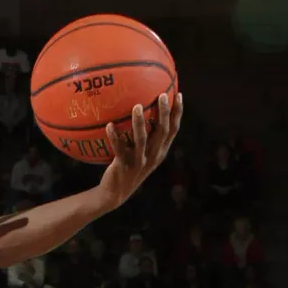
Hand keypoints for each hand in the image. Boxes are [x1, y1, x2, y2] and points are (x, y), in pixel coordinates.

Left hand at [95, 92, 182, 211]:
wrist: (116, 193)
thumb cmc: (129, 167)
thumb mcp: (143, 153)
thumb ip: (147, 137)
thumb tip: (142, 109)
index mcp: (160, 152)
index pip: (173, 130)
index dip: (177, 113)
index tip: (178, 95)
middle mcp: (153, 156)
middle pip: (162, 132)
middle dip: (164, 113)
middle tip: (162, 95)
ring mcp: (139, 162)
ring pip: (142, 140)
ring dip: (140, 123)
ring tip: (137, 106)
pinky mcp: (124, 166)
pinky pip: (119, 149)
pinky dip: (114, 137)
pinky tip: (109, 125)